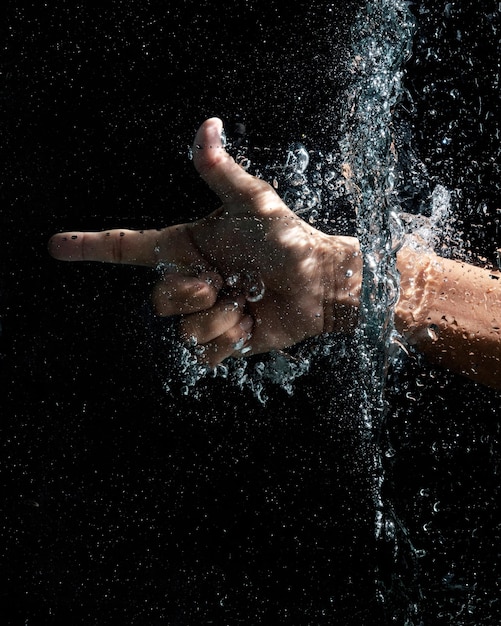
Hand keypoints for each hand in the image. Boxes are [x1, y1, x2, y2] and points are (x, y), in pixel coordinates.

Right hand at [49, 118, 360, 366]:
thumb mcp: (254, 204)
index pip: (129, 247)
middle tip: (226, 283)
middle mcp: (190, 281)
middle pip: (159, 301)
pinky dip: (232, 339)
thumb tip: (207, 125)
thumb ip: (222, 173)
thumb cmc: (288, 239)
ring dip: (221, 317)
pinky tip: (252, 323)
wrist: (318, 283)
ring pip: (185, 330)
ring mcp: (204, 313)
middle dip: (192, 294)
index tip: (57, 245)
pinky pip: (207, 353)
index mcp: (186, 248)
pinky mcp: (222, 341)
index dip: (92, 246)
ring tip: (247, 301)